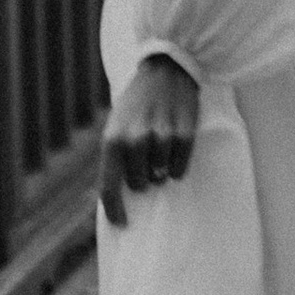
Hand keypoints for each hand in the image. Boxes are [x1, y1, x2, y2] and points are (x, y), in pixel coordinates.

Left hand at [98, 53, 199, 226]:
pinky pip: (180, 170)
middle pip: (140, 184)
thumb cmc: (136, 103)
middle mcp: (135, 140)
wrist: (165, 69)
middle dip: (142, 177)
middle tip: (146, 157)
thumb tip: (115, 196)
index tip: (122, 225)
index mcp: (113, 139)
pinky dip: (178, 166)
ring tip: (160, 145)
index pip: (110, 186)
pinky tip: (175, 148)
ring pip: (161, 176)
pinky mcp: (184, 135)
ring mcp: (161, 137)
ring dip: (161, 168)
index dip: (115, 210)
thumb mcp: (116, 125)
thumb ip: (115, 157)